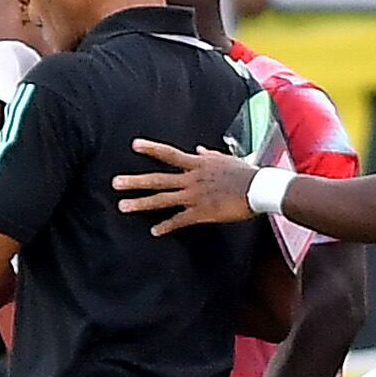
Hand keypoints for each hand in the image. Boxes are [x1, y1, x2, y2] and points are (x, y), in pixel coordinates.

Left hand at [117, 139, 259, 229]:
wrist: (260, 189)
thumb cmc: (246, 173)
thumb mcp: (226, 159)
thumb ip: (209, 155)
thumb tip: (199, 149)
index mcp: (198, 164)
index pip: (169, 154)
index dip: (151, 149)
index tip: (134, 145)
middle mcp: (192, 179)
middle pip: (158, 179)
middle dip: (135, 182)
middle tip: (115, 183)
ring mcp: (195, 196)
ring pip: (163, 200)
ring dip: (142, 203)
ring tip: (123, 206)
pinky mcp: (202, 212)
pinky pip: (180, 220)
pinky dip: (166, 226)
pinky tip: (154, 231)